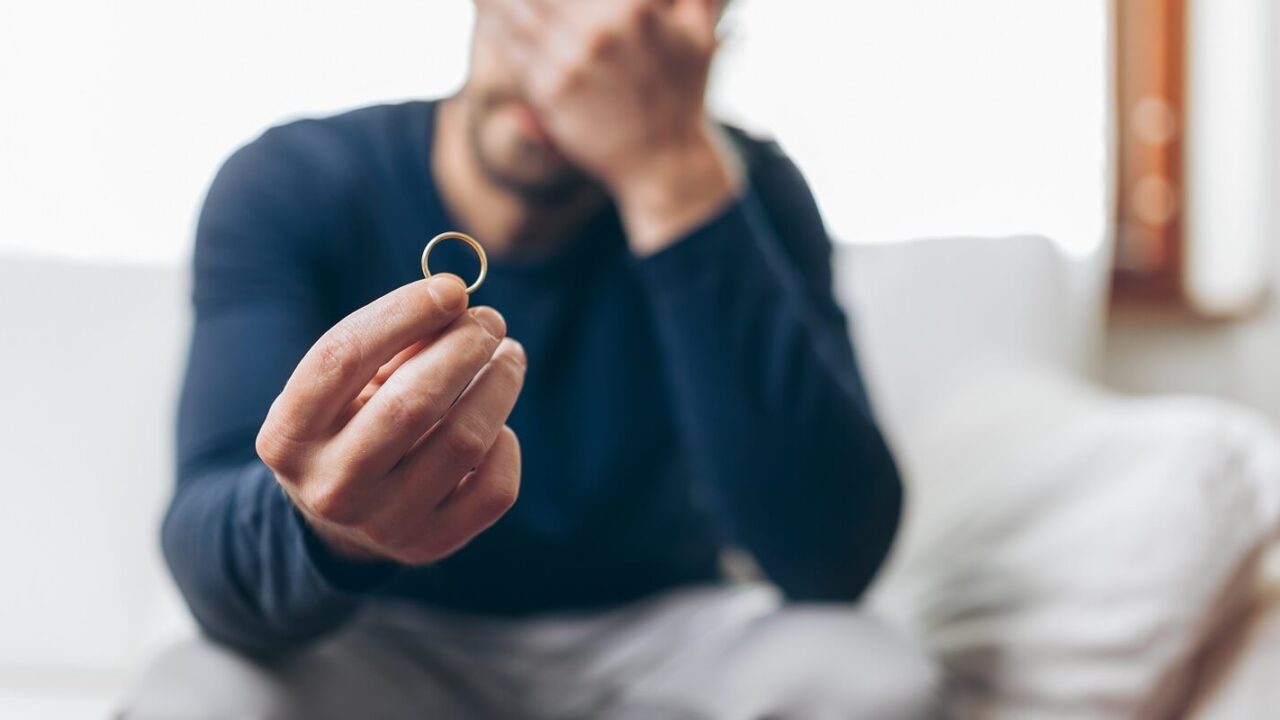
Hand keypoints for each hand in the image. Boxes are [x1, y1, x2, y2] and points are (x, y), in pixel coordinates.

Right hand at [256, 275, 525, 564]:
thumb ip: (392, 341)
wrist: (344, 516)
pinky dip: (506, 443)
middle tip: (491, 322)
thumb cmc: (351, 423)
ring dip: (499, 384)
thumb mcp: (347, 385)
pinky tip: (497, 423)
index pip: (341, 358)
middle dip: (463, 348)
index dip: (403, 313)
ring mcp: (383, 524)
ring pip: (464, 441)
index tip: (452, 288)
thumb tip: (457, 300)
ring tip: (508, 357)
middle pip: (412, 404)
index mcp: (287, 436)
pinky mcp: (432, 545)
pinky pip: (494, 488)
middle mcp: (329, 487)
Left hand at [479, 0, 742, 253]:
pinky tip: (480, 4)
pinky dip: (492, 20)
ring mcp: (570, 59)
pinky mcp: (549, 90)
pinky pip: (511, 45)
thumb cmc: (682, 92)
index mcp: (634, 7)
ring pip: (516, 8)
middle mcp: (598, 28)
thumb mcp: (698, 32)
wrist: (664, 160)